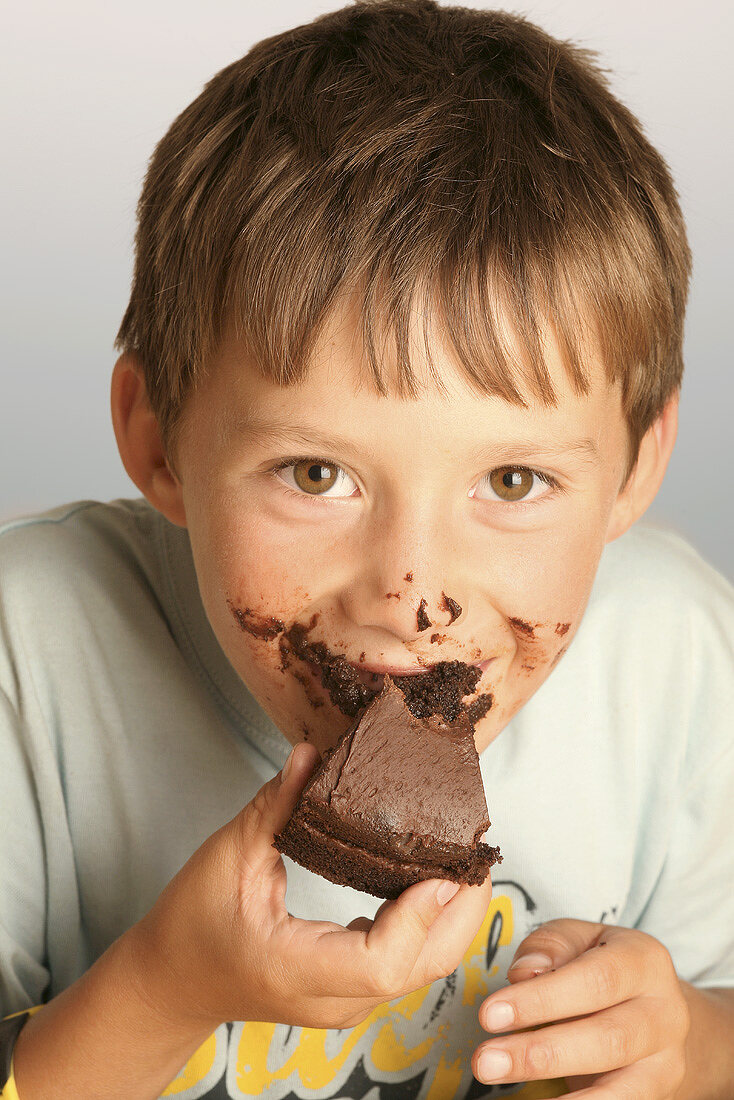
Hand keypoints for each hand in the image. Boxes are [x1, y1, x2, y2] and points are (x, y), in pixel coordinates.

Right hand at [131, 742, 492, 1032]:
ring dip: (451, 914)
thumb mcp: (227, 858)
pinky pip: (406, 960)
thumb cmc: (190, 928)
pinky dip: (428, 921)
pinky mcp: (350, 988)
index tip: (442, 867)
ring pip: (423, 969)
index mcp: (299, 970)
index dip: (422, 916)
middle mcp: (334, 997)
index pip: (384, 962)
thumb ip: (274, 807)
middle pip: (424, 968)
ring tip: (461, 856)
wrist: (171, 983)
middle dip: (462, 910)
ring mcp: (346, 1000)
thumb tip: (311, 754)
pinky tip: (426, 877)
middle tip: (476, 850)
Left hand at [472, 918, 689, 1096]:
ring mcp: (666, 1061)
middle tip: (485, 1060)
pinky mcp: (657, 1095)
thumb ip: (550, 947)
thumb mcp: (579, 938)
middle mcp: (666, 1013)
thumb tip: (523, 973)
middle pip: (607, 1038)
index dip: (541, 999)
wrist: (658, 1008)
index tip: (489, 1014)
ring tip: (505, 1087)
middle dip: (540, 1053)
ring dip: (560, 1096)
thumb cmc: (603, 964)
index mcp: (645, 961)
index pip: (595, 980)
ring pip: (619, 1088)